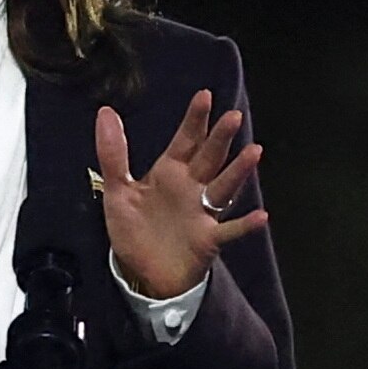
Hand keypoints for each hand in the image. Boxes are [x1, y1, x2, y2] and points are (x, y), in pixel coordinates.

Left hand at [98, 91, 263, 302]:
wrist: (142, 272)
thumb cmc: (134, 230)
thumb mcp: (117, 190)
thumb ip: (114, 153)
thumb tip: (106, 111)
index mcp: (170, 172)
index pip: (185, 140)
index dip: (195, 119)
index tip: (205, 95)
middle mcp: (191, 188)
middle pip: (209, 158)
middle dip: (220, 138)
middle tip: (233, 116)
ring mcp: (202, 213)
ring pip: (224, 187)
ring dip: (238, 171)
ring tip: (254, 152)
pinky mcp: (208, 239)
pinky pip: (230, 231)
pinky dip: (245, 224)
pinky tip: (261, 216)